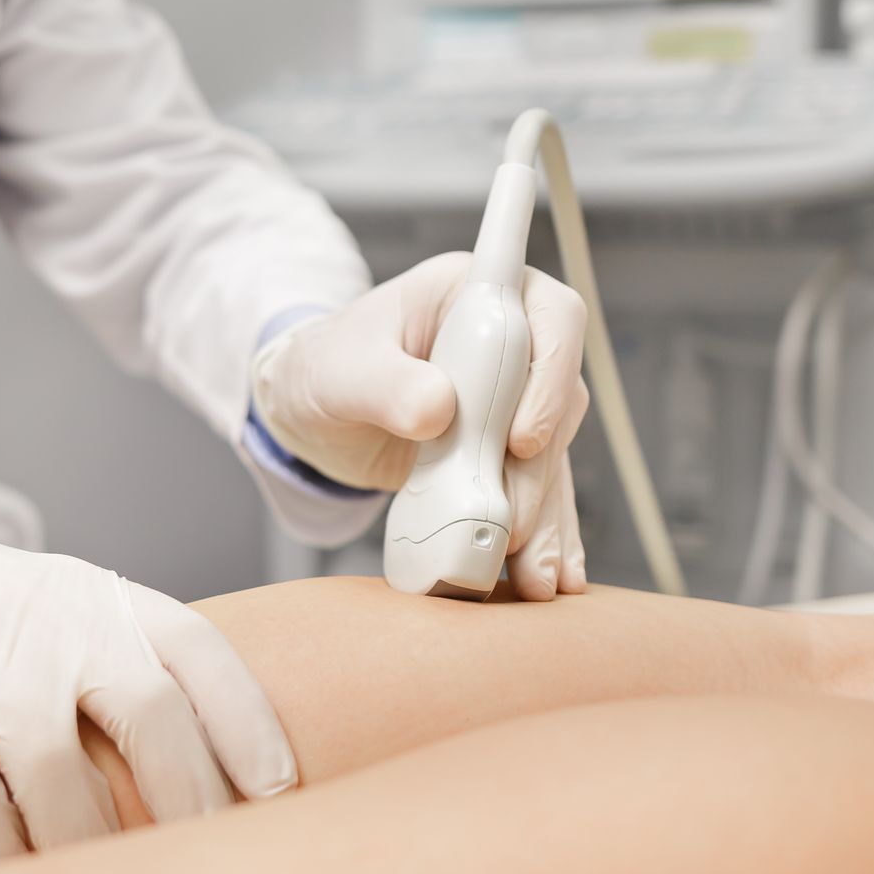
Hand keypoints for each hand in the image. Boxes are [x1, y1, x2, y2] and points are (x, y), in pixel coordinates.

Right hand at [0, 497, 295, 863]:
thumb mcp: (34, 604)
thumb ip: (100, 659)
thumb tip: (167, 762)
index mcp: (94, 594)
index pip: (200, 653)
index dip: (250, 725)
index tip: (279, 790)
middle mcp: (55, 621)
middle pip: (154, 721)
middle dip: (191, 806)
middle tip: (205, 867)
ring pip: (67, 788)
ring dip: (94, 856)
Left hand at [251, 252, 590, 599]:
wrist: (315, 413)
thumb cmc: (326, 368)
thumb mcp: (342, 369)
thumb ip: (384, 383)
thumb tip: (436, 410)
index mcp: (478, 295)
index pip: (548, 315)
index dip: (551, 372)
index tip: (521, 438)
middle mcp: (511, 345)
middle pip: (559, 401)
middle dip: (540, 473)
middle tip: (509, 526)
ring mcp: (513, 402)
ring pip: (553, 458)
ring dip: (548, 519)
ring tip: (537, 578)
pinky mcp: (504, 453)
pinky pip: (535, 493)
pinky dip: (539, 535)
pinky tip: (546, 577)